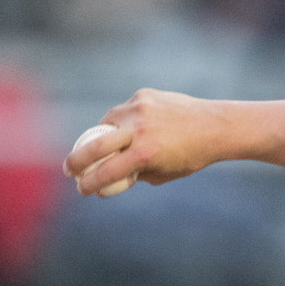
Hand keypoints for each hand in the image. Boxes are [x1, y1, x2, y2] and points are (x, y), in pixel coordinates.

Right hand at [63, 88, 229, 195]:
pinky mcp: (142, 96)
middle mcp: (139, 129)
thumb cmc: (191, 155)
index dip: (90, 184)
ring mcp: (139, 109)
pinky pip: (123, 111)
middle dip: (75, 160)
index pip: (106, 172)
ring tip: (105, 146)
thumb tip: (109, 177)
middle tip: (69, 169)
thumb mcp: (165, 172)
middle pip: (94, 145)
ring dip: (100, 136)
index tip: (82, 189)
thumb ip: (136, 174)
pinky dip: (123, 121)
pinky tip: (133, 127)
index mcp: (146, 154)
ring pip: (106, 123)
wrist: (216, 126)